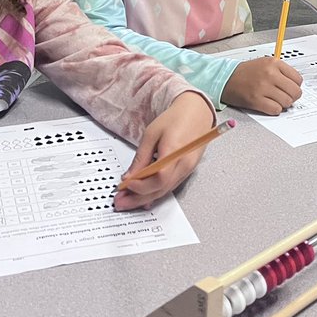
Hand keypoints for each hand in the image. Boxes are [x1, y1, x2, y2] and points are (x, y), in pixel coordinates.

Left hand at [114, 92, 215, 211]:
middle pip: (160, 190)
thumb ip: (141, 158)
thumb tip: (129, 176)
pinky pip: (169, 187)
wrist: (196, 113)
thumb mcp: (151, 134)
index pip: (158, 178)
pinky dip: (155, 193)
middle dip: (138, 199)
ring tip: (128, 201)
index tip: (124, 185)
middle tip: (120, 203)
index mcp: (174, 153)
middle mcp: (184, 165)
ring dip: (145, 199)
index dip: (140, 185)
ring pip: (164, 191)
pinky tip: (144, 198)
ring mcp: (187, 170)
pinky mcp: (186, 171)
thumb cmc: (175, 119)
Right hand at [221, 56, 303, 114]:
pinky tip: (268, 105)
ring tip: (275, 100)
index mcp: (273, 63)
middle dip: (292, 96)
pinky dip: (274, 110)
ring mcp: (263, 87)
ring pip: (287, 102)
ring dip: (283, 104)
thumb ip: (281, 71)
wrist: (225, 79)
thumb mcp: (265, 63)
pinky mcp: (256, 100)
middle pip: (295, 91)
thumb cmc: (245, 72)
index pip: (298, 79)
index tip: (290, 88)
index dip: (295, 86)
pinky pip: (276, 109)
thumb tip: (296, 85)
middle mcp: (269, 74)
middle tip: (285, 96)